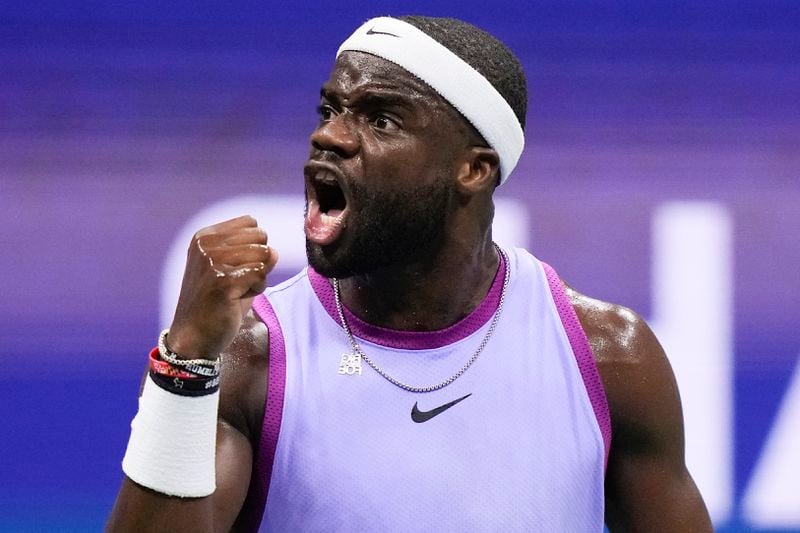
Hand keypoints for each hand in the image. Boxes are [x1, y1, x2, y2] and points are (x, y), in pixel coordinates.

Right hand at [167, 215, 277, 358]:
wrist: (193, 336)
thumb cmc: (215, 303)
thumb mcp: (232, 270)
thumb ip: (254, 255)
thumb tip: (274, 252)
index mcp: (204, 237)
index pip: (250, 222)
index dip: (254, 246)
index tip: (234, 267)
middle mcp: (206, 245)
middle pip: (260, 237)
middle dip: (258, 261)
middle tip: (236, 282)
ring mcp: (213, 261)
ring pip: (264, 255)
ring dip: (258, 277)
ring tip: (236, 291)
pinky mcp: (223, 281)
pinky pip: (261, 274)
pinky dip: (257, 289)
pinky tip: (237, 299)